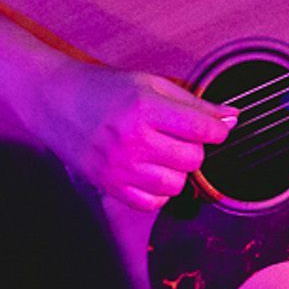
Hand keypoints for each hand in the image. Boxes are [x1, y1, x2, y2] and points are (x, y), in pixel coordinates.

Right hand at [27, 59, 236, 213]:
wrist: (57, 102)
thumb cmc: (107, 88)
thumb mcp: (151, 84)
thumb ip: (193, 103)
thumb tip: (232, 117)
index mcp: (144, 108)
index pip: (202, 129)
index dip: (219, 130)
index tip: (218, 128)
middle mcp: (132, 140)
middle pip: (193, 160)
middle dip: (196, 148)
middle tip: (182, 136)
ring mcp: (119, 168)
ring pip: (176, 185)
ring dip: (178, 170)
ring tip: (164, 152)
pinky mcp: (109, 187)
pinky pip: (152, 204)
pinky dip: (159, 191)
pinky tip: (150, 170)